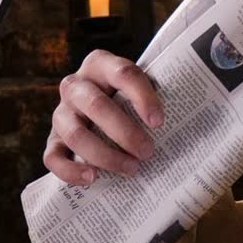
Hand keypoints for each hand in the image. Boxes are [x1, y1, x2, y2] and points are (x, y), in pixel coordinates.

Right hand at [44, 50, 164, 187]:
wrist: (96, 113)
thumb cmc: (127, 101)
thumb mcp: (137, 89)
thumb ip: (154, 96)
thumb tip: (190, 123)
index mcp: (99, 64)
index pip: (123, 73)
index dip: (142, 97)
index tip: (159, 122)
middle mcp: (75, 86)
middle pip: (96, 105)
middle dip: (125, 132)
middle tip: (148, 152)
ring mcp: (60, 114)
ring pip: (76, 134)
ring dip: (106, 155)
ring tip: (132, 169)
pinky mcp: (52, 142)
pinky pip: (53, 158)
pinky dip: (72, 171)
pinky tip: (93, 179)